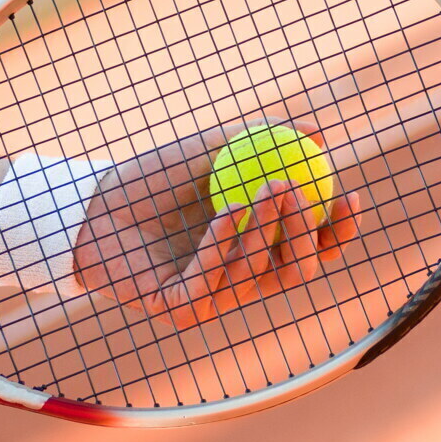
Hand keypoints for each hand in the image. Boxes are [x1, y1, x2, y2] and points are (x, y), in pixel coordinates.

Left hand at [73, 122, 360, 327]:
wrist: (91, 202)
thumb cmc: (151, 178)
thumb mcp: (211, 149)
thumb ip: (263, 142)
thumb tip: (319, 132)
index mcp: (257, 245)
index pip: (312, 248)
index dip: (338, 230)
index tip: (349, 194)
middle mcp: (241, 276)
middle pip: (297, 270)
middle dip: (308, 233)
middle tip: (302, 190)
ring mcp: (212, 297)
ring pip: (259, 275)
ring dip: (266, 229)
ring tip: (266, 187)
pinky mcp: (181, 309)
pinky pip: (212, 282)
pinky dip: (222, 246)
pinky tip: (228, 211)